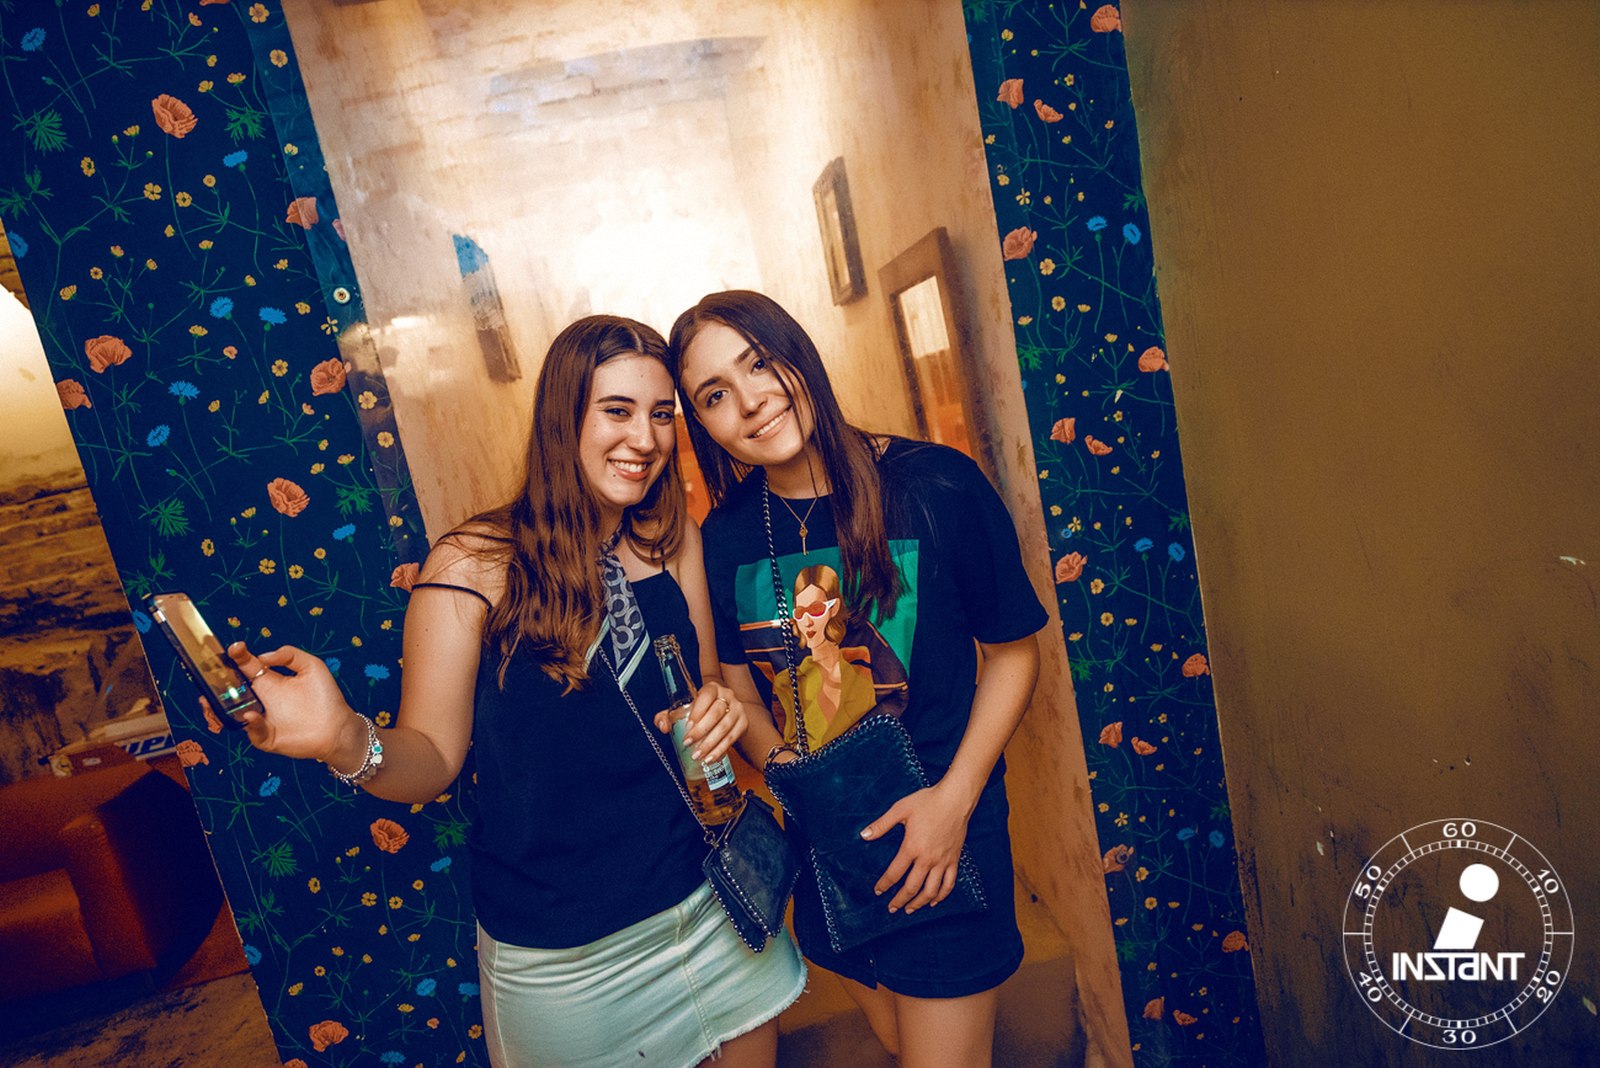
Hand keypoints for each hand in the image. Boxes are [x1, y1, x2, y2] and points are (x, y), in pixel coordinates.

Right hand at [222, 641, 364, 765]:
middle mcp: (260, 700)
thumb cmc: (326, 696)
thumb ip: (289, 654)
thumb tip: (263, 656)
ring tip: (209, 702)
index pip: (245, 668)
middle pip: (229, 693)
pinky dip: (249, 723)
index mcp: (268, 681)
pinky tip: (251, 714)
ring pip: (230, 715)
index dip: (235, 659)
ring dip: (216, 709)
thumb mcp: (311, 666)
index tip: (231, 649)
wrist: (338, 727)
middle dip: (212, 688)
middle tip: (205, 681)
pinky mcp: (266, 737)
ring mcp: (261, 719)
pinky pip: (251, 731)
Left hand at [652, 681, 746, 763]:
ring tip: (698, 755)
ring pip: (725, 727)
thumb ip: (668, 716)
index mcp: (712, 688)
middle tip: (688, 743)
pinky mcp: (744, 723)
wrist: (722, 714)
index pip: (706, 696)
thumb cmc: (699, 711)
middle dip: (701, 731)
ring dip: (710, 743)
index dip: (697, 711)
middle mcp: (728, 696)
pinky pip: (733, 738)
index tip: (687, 727)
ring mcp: (738, 709)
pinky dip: (720, 750)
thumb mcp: (683, 710)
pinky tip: (710, 758)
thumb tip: (662, 726)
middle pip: (716, 713)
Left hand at [860, 782, 973, 914]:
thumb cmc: (927, 802)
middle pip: (912, 888)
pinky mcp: (954, 860)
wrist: (956, 799)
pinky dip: (941, 896)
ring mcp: (942, 861)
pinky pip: (949, 884)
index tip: (878, 891)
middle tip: (891, 908)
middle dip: (900, 901)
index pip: (894, 873)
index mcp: (911, 847)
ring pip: (931, 891)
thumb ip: (881, 825)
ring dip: (919, 903)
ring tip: (910, 910)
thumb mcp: (900, 809)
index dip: (884, 884)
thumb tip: (863, 835)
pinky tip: (934, 901)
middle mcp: (927, 858)